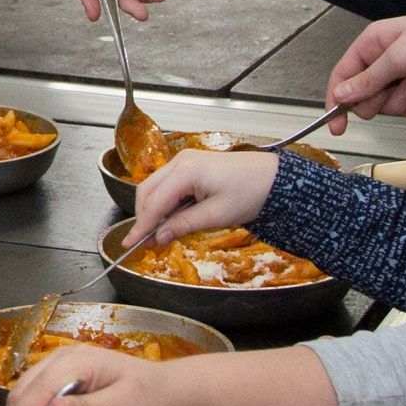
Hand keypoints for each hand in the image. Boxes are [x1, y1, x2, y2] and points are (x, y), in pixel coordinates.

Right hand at [132, 150, 276, 247]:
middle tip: (143, 241)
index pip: (154, 202)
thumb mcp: (216, 215)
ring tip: (157, 233)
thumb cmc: (251, 192)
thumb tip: (159, 237)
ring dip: (154, 210)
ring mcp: (186, 162)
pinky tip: (170, 219)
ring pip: (156, 187)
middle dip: (143, 216)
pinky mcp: (192, 167)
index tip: (130, 243)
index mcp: (186, 171)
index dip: (141, 225)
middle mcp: (181, 162)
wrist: (275, 178)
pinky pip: (169, 185)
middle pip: (148, 190)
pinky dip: (165, 203)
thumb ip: (183, 225)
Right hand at [328, 9, 405, 119]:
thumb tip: (340, 95)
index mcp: (371, 44)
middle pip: (364, 96)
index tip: (336, 126)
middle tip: (398, 86)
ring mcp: (403, 73)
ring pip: (388, 105)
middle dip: (382, 98)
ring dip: (404, 100)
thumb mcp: (398, 58)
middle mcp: (384, 59)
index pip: (343, 76)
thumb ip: (367, 80)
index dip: (337, 101)